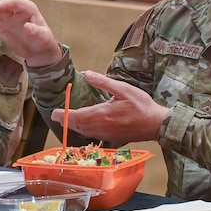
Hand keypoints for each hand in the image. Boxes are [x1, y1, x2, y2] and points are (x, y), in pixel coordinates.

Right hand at [0, 0, 61, 67]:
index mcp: (27, 8)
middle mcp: (14, 9)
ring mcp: (5, 15)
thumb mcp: (43, 37)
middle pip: (0, 6)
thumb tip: (27, 27)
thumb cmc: (43, 41)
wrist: (38, 50)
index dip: (4, 4)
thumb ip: (36, 32)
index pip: (14, 2)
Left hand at [51, 71, 168, 145]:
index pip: (76, 115)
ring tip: (67, 120)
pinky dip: (84, 131)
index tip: (54, 112)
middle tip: (56, 115)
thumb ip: (103, 82)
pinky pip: (92, 135)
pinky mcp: (111, 138)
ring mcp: (105, 134)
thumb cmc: (141, 105)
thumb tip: (86, 73)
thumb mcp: (123, 89)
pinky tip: (85, 127)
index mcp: (101, 114)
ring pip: (84, 132)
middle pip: (77, 125)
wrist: (155, 124)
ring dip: (74, 126)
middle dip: (66, 120)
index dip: (64, 114)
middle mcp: (100, 126)